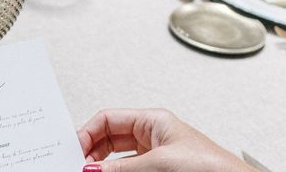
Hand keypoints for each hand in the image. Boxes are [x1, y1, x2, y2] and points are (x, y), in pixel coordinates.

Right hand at [77, 108, 255, 171]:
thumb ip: (122, 168)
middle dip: (92, 152)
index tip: (74, 150)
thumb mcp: (159, 163)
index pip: (109, 119)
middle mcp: (153, 137)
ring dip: (103, 166)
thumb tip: (92, 169)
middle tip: (78, 165)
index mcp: (153, 121)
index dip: (87, 133)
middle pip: (109, 139)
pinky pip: (129, 171)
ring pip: (117, 159)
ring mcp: (156, 157)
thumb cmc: (212, 168)